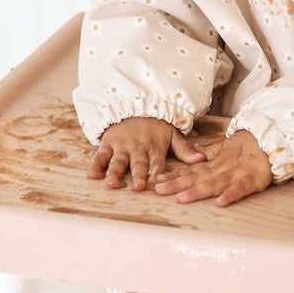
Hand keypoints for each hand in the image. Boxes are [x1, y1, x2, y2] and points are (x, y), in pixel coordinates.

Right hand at [89, 117, 205, 191]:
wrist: (134, 105)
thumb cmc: (156, 125)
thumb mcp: (172, 134)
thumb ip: (185, 150)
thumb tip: (202, 160)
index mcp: (155, 147)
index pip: (157, 162)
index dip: (156, 172)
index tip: (156, 183)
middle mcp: (138, 148)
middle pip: (138, 163)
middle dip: (138, 175)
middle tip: (137, 187)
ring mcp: (122, 146)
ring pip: (118, 161)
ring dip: (114, 172)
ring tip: (111, 183)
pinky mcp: (108, 144)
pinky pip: (101, 155)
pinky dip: (96, 165)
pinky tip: (91, 175)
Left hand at [153, 129, 272, 206]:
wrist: (275, 137)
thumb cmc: (250, 144)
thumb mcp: (227, 147)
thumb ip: (210, 153)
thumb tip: (194, 154)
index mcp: (216, 161)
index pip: (191, 169)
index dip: (173, 175)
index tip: (156, 179)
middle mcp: (223, 167)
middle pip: (197, 176)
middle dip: (176, 183)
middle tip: (158, 189)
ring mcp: (238, 173)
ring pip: (214, 183)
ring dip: (197, 190)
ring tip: (181, 198)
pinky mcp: (254, 180)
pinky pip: (241, 188)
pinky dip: (231, 195)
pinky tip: (220, 203)